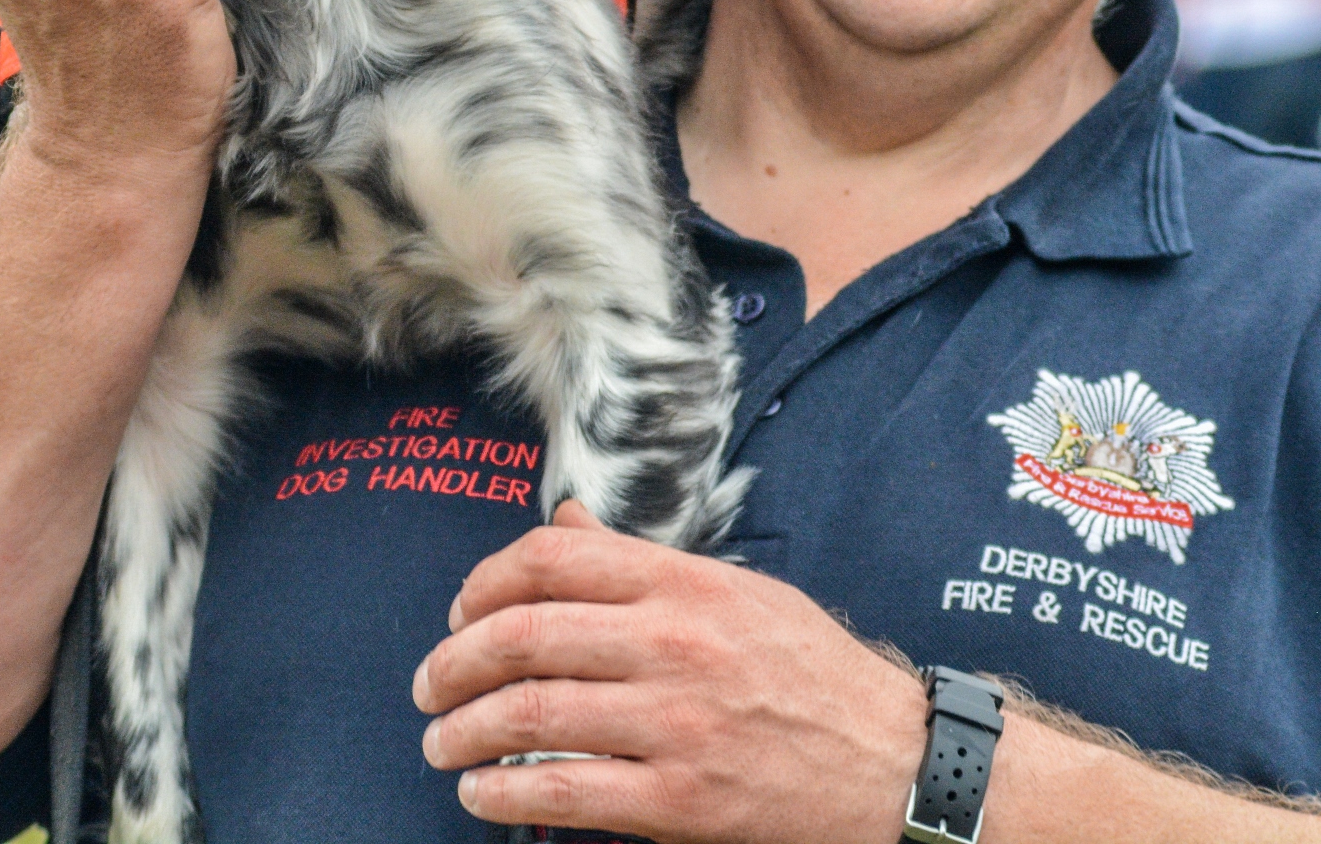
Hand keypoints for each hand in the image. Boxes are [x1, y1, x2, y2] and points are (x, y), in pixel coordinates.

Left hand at [412, 502, 928, 843]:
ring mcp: (677, 723)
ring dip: (463, 731)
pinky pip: (565, 793)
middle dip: (453, 663)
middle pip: (523, 635)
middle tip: (428, 685)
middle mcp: (674, 643)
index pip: (550, 560)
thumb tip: (561, 522)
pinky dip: (504, 795)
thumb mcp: (734, 591)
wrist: (892, 761)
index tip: (458, 614)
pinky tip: (481, 795)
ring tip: (440, 743)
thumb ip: (639, 562)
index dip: (482, 584)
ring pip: (530, 715)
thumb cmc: (808, 672)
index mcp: (684, 583)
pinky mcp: (683, 798)